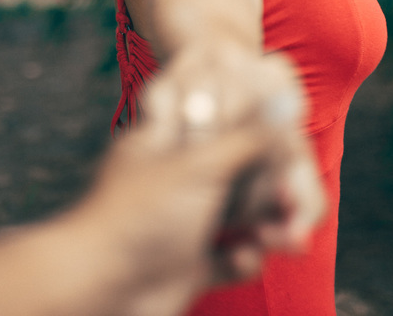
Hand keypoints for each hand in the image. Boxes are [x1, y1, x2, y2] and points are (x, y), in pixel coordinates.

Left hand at [71, 52, 323, 315]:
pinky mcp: (185, 263)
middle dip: (270, 183)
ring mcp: (179, 221)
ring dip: (266, 226)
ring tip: (282, 237)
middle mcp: (173, 178)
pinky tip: (243, 258)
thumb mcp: (198, 164)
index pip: (213, 114)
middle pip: (235, 169)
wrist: (101, 289)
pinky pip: (228, 256)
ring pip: (237, 215)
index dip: (249, 118)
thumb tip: (283, 103)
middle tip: (291, 196)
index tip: (282, 128)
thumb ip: (245, 136)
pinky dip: (242, 259)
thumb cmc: (141, 216)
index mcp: (165, 141)